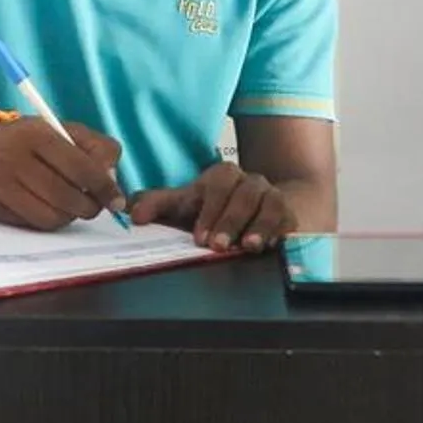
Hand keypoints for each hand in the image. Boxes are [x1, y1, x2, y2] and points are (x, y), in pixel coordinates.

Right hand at [0, 117, 126, 230]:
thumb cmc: (18, 142)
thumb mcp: (53, 130)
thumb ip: (91, 147)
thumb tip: (112, 180)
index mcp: (37, 132)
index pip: (82, 166)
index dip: (105, 187)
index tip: (116, 200)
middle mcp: (16, 155)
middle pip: (69, 196)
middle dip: (89, 206)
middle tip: (93, 206)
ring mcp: (0, 180)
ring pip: (53, 215)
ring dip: (69, 217)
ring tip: (69, 207)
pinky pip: (32, 223)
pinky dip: (48, 221)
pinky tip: (47, 210)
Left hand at [131, 163, 294, 252]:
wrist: (261, 209)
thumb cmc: (217, 208)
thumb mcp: (187, 205)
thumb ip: (158, 206)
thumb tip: (132, 213)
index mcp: (222, 177)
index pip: (216, 186)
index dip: (209, 211)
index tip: (199, 237)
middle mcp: (249, 182)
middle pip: (244, 194)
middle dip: (230, 220)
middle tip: (217, 245)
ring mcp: (272, 197)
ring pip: (270, 205)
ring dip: (259, 225)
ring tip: (249, 246)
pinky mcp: (289, 215)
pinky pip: (288, 220)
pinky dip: (279, 232)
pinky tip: (270, 246)